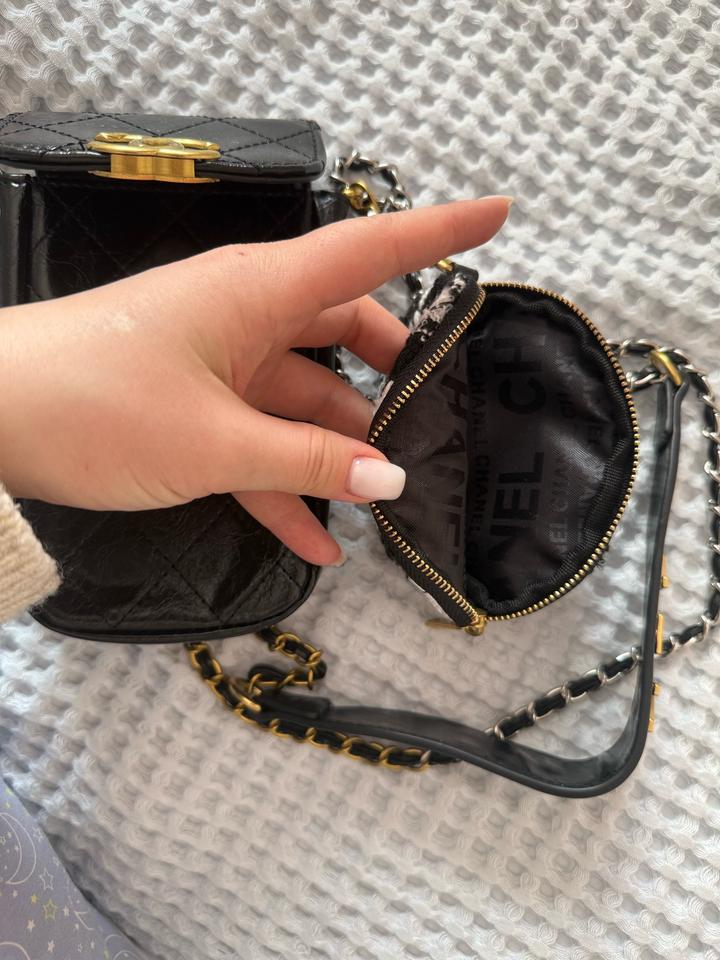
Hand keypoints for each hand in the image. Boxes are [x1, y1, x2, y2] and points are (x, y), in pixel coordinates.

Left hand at [0, 196, 510, 564]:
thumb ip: (308, 457)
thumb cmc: (96, 404)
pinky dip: (289, 488)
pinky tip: (322, 543)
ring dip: (340, 452)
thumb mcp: (214, 440)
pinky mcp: (195, 413)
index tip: (501, 216)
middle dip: (394, 376)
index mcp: (257, 293)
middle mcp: (247, 319)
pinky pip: (261, 447)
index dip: (438, 233)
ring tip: (387, 505)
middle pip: (345, 334)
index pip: (367, 251)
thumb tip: (392, 477)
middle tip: (442, 418)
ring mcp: (222, 368)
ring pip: (305, 401)